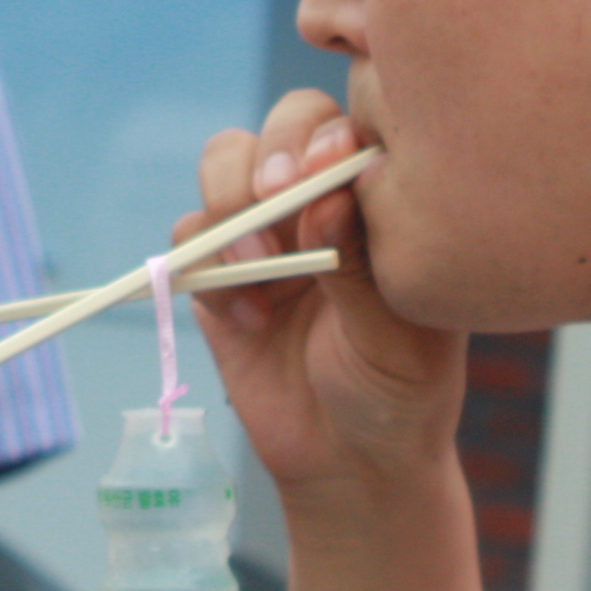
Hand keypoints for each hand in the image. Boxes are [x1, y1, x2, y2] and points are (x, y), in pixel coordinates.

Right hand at [179, 92, 464, 501]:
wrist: (352, 464)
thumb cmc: (400, 392)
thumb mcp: (399, 338)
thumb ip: (360, 268)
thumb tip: (330, 198)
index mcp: (380, 201)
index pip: (350, 127)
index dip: (328, 135)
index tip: (327, 170)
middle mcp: (322, 202)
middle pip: (282, 126)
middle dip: (271, 155)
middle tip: (273, 197)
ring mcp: (267, 234)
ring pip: (224, 165)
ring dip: (231, 204)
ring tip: (258, 263)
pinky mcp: (220, 277)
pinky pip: (190, 240)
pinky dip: (209, 270)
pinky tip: (252, 320)